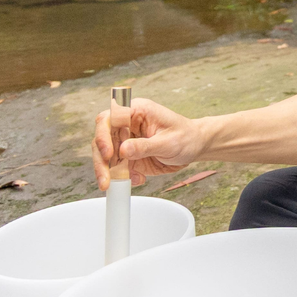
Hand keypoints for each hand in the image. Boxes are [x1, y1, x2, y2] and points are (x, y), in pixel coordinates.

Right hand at [90, 97, 206, 188]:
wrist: (195, 147)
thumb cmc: (186, 136)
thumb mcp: (168, 142)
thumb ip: (146, 146)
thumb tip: (123, 150)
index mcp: (136, 111)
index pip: (110, 118)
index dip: (103, 134)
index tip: (108, 152)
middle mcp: (126, 125)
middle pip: (102, 139)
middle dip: (101, 160)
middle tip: (105, 178)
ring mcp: (125, 141)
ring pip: (105, 155)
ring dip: (106, 172)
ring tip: (112, 184)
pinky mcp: (128, 156)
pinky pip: (116, 167)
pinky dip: (122, 177)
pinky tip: (138, 179)